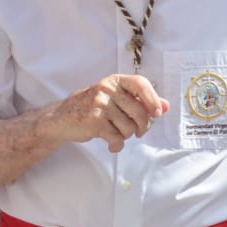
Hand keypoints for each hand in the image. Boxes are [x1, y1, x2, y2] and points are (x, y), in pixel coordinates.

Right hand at [48, 74, 168, 153]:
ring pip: (129, 128)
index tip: (157, 113)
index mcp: (114, 81)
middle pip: (140, 111)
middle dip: (142, 126)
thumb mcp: (114, 99)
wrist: (60, 118)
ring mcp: (99, 104)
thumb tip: (165, 106)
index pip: (141, 83)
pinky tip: (110, 144)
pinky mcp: (94, 121)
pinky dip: (116, 145)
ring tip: (116, 134)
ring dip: (126, 136)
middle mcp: (107, 89)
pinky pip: (116, 138)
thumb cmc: (90, 108)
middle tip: (137, 131)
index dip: (153, 99)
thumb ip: (140, 101)